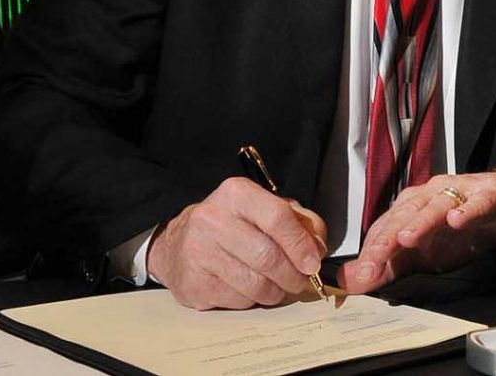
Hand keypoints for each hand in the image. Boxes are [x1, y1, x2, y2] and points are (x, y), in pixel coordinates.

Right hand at [147, 177, 330, 309]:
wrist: (177, 245)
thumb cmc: (231, 227)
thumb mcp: (265, 210)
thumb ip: (299, 223)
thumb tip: (318, 248)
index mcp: (236, 194)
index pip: (277, 217)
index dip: (300, 244)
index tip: (313, 262)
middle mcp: (213, 219)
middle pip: (267, 256)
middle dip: (292, 275)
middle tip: (301, 282)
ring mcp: (199, 252)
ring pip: (255, 284)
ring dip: (276, 292)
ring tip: (278, 287)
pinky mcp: (193, 283)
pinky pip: (238, 300)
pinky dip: (252, 300)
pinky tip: (248, 289)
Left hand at [340, 170, 495, 292]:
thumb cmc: (464, 230)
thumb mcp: (425, 256)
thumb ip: (390, 268)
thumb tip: (352, 282)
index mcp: (411, 208)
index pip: (385, 227)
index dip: (371, 252)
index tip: (360, 277)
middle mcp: (430, 196)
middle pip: (404, 215)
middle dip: (387, 239)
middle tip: (373, 262)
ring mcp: (459, 193)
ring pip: (435, 207)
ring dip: (420, 221)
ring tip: (406, 238)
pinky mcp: (488, 196)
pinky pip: (476, 203)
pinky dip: (466, 211)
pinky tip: (456, 220)